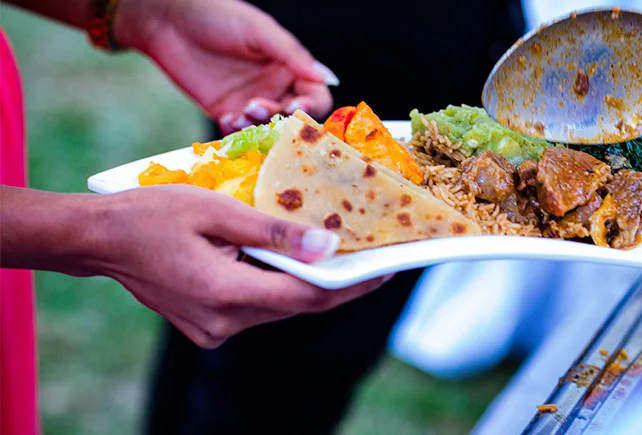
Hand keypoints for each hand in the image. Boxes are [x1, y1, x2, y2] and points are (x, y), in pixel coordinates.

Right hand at [87, 186, 387, 347]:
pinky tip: (295, 262)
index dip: (352, 285)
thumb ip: (274, 232)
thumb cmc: (152, 214)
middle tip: (374, 257)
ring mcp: (214, 330)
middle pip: (298, 305)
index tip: (387, 269)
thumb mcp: (217, 210)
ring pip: (279, 306)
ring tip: (343, 255)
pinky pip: (258, 306)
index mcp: (225, 294)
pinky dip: (280, 285)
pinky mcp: (209, 326)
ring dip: (308, 282)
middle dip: (338, 282)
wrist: (99, 240)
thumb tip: (327, 246)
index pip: (307, 298)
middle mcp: (222, 323)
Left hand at [113, 0, 335, 134]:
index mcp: (289, 66)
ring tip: (242, 111)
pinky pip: (239, 133)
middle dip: (281, 118)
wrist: (168, 21)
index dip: (310, 107)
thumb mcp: (260, 32)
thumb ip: (293, 57)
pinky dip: (237, 132)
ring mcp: (250, 101)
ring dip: (259, 126)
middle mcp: (274, 87)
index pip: (315, 96)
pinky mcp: (225, 112)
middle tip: (259, 106)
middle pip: (293, 118)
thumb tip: (329, 79)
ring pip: (267, 129)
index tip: (295, 108)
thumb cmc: (218, 16)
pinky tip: (227, 118)